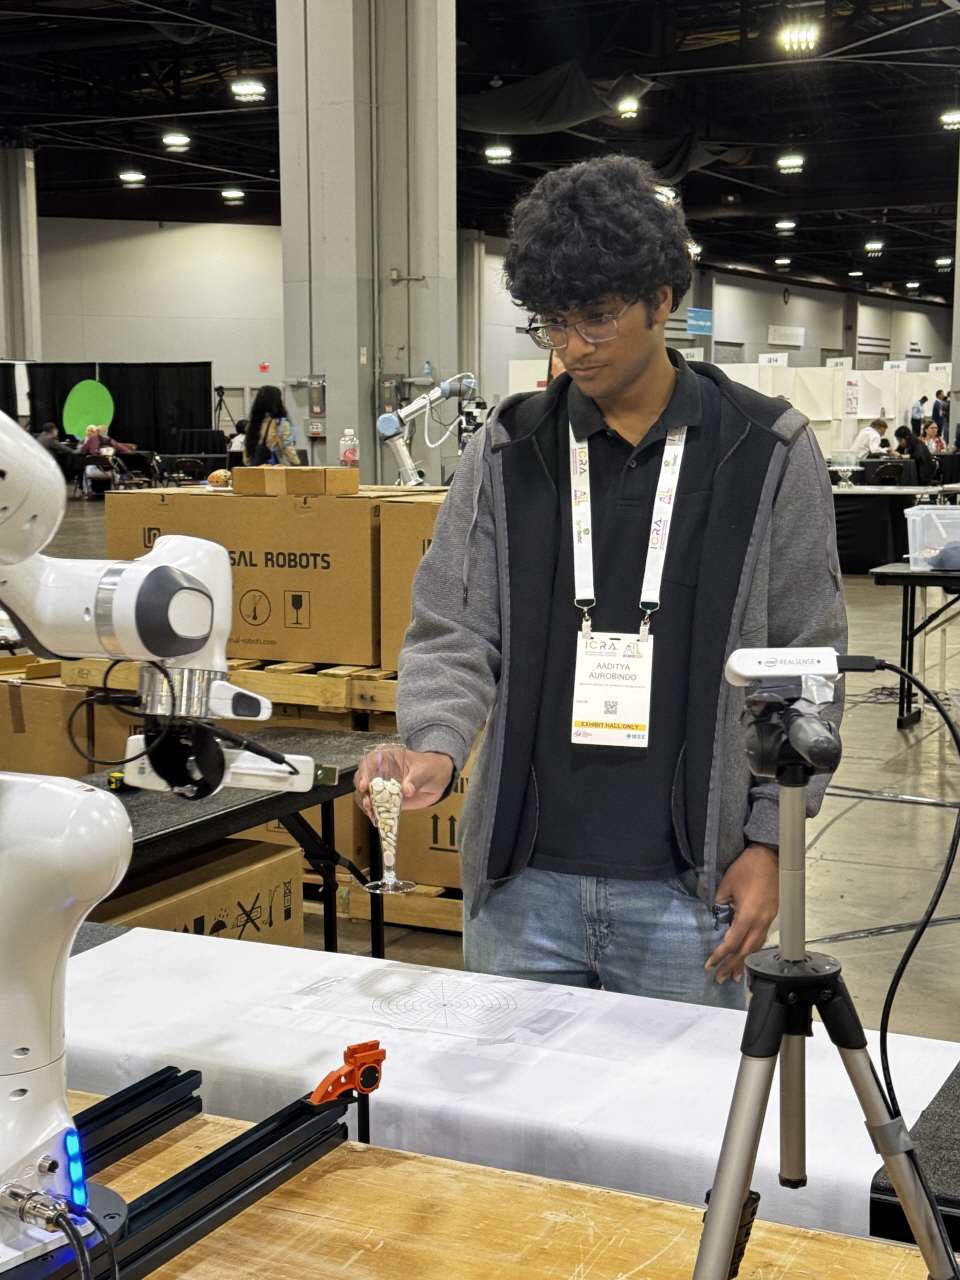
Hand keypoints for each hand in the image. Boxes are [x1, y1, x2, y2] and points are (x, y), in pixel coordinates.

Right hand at [354, 749, 453, 820]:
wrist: (437, 779)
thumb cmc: (430, 768)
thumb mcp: (425, 771)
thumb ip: (416, 779)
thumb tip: (407, 790)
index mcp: (386, 755)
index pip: (369, 761)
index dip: (364, 773)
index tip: (364, 785)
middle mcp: (378, 768)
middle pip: (361, 778)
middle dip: (362, 792)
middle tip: (368, 803)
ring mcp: (380, 783)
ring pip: (363, 793)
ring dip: (365, 803)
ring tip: (372, 814)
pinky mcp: (384, 797)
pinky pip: (372, 804)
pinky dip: (372, 812)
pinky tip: (376, 820)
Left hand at [705, 844, 779, 983]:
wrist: (770, 856)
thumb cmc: (747, 868)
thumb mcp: (726, 885)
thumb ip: (720, 902)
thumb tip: (719, 911)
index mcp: (747, 916)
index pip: (732, 942)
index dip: (720, 955)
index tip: (710, 965)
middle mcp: (760, 922)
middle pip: (746, 951)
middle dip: (732, 966)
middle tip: (721, 978)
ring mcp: (768, 919)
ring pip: (756, 946)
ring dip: (745, 961)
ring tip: (735, 975)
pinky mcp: (772, 914)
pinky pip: (762, 937)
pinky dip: (753, 949)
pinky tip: (748, 954)